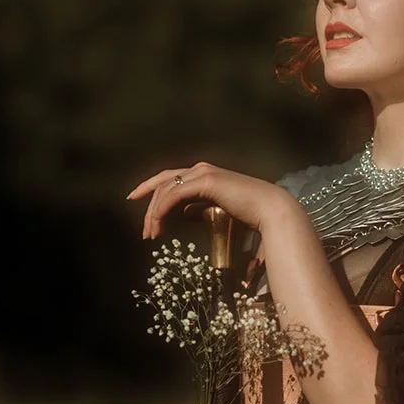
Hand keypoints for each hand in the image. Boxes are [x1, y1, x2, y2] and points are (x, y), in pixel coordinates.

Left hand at [126, 161, 294, 239]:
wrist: (268, 209)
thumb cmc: (248, 213)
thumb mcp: (216, 210)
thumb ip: (199, 209)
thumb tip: (184, 214)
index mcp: (203, 173)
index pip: (169, 178)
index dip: (149, 188)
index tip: (134, 199)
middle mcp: (200, 169)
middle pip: (163, 184)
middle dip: (149, 207)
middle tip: (145, 231)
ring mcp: (202, 172)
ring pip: (166, 190)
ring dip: (154, 213)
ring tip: (152, 234)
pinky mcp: (206, 181)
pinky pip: (174, 195)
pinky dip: (162, 210)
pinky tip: (158, 223)